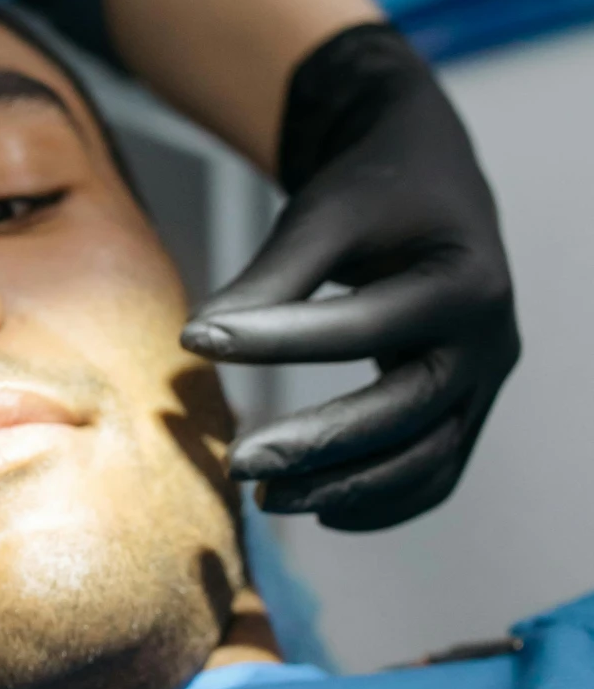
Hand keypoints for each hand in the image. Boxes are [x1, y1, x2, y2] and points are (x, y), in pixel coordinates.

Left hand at [181, 23, 518, 531]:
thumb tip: (198, 340)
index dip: (279, 338)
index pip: (365, 325)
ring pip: (426, 460)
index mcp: (465, 281)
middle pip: (407, 412)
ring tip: (268, 499)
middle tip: (239, 463)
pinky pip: (434, 473)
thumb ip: (272, 276)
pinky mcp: (469, 410)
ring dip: (348, 487)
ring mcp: (487, 384)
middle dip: (321, 444)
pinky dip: (381, 499)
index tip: (197, 338)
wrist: (432, 183)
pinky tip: (319, 505)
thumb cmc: (374, 193)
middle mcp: (491, 342)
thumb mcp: (327, 212)